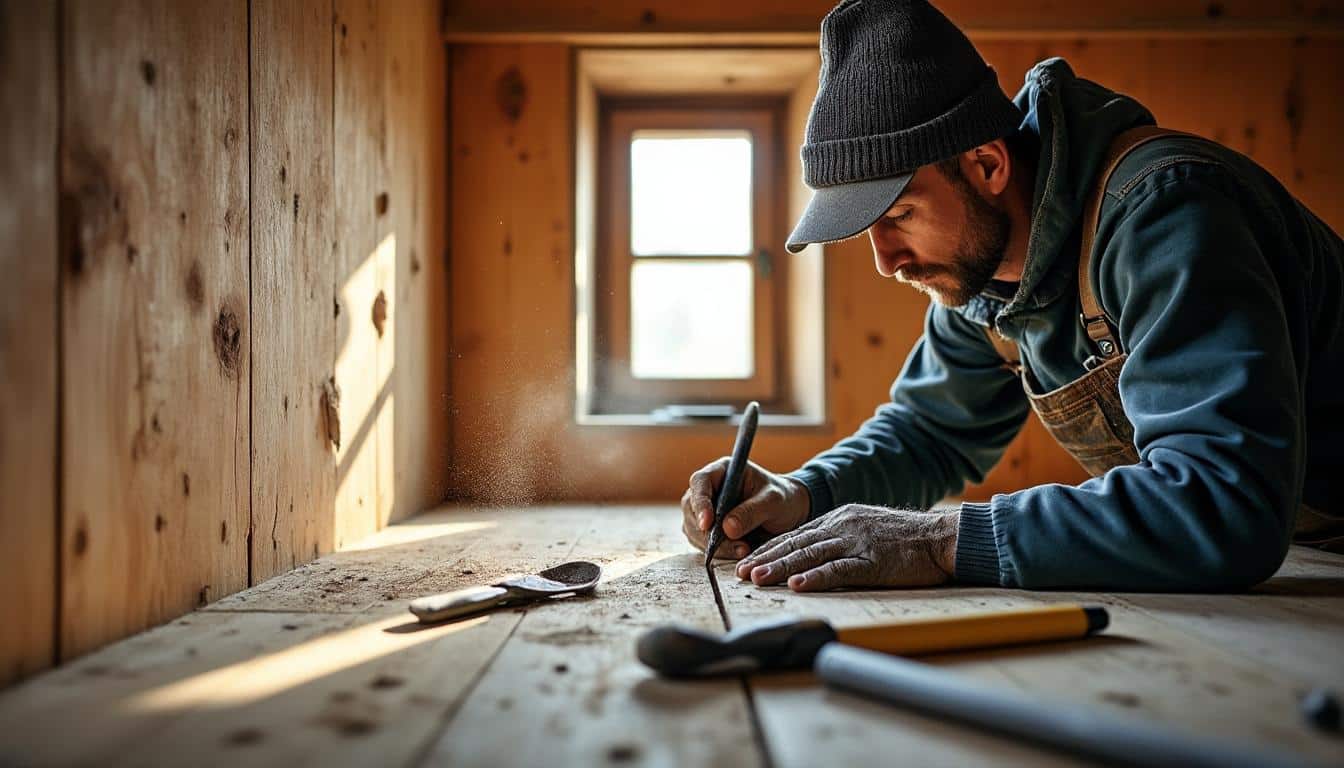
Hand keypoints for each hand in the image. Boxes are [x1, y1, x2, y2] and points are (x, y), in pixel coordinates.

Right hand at [680, 459, 810, 559]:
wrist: (789, 512)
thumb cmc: (782, 498)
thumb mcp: (773, 501)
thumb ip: (751, 512)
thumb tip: (727, 528)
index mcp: (722, 471)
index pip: (700, 482)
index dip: (700, 502)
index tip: (707, 523)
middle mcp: (709, 489)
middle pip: (692, 508)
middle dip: (708, 531)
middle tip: (735, 545)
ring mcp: (706, 510)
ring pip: (695, 529)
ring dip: (714, 545)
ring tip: (744, 549)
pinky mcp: (708, 530)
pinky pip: (703, 543)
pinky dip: (718, 551)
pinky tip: (739, 551)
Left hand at [734, 504, 958, 590]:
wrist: (942, 537)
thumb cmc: (907, 538)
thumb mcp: (866, 528)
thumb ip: (841, 537)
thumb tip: (813, 556)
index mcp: (839, 519)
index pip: (795, 534)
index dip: (768, 548)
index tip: (746, 562)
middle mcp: (842, 527)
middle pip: (795, 543)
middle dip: (765, 558)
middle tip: (740, 573)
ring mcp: (856, 543)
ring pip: (810, 555)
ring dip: (780, 568)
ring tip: (757, 579)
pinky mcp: (873, 561)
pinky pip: (840, 569)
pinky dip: (816, 578)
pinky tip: (797, 585)